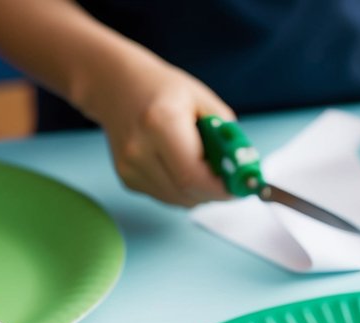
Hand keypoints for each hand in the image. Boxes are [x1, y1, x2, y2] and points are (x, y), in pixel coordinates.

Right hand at [92, 59, 234, 206]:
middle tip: (230, 178)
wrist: (115, 84)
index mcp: (160, 124)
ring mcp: (129, 167)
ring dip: (200, 192)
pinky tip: (181, 165)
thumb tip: (244, 170)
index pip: (193, 176)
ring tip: (204, 165)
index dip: (222, 188)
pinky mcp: (127, 179)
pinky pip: (167, 196)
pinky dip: (183, 189)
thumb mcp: (204, 101)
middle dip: (215, 192)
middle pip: (187, 193)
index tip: (241, 187)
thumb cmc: (163, 90)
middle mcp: (139, 149)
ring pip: (179, 200)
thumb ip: (226, 137)